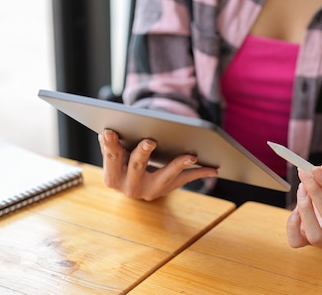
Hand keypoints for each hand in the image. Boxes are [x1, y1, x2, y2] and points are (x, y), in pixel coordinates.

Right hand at [98, 129, 217, 200]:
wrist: (134, 187)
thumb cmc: (122, 164)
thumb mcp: (115, 157)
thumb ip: (113, 146)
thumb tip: (108, 131)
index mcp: (113, 177)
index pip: (111, 157)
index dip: (110, 145)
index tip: (109, 131)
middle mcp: (130, 188)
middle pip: (136, 166)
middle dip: (143, 153)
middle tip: (150, 141)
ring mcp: (150, 190)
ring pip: (165, 175)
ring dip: (179, 164)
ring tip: (191, 156)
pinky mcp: (166, 189)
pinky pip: (184, 179)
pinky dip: (200, 172)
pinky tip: (213, 168)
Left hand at [286, 162, 321, 247]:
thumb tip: (320, 170)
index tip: (316, 170)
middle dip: (316, 193)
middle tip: (305, 175)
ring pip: (316, 235)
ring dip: (305, 209)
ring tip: (301, 188)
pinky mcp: (308, 244)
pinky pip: (296, 241)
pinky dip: (292, 223)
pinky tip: (295, 208)